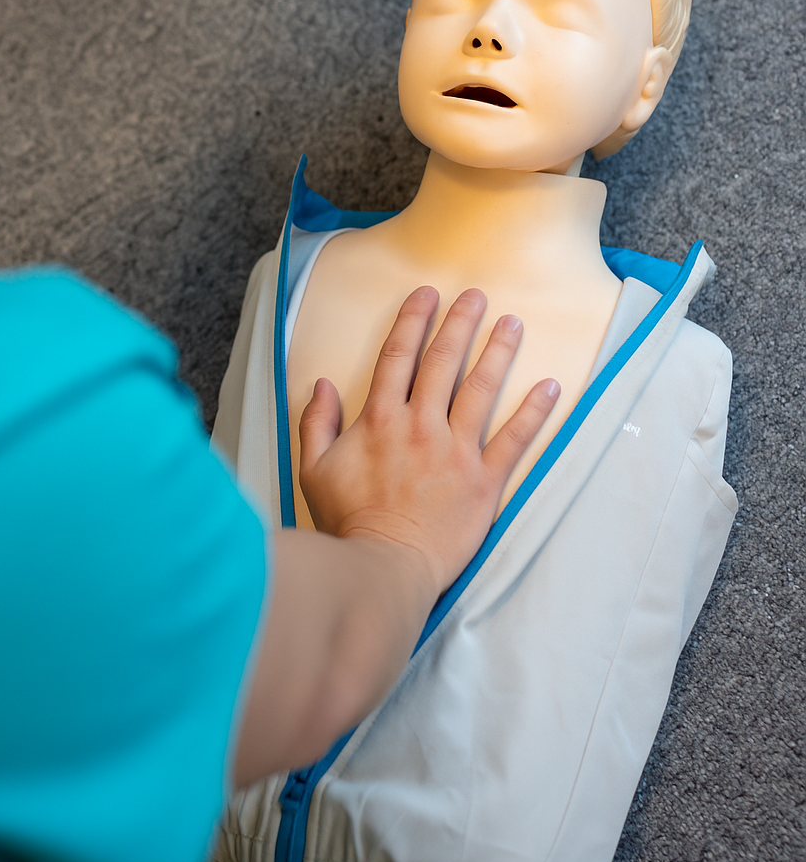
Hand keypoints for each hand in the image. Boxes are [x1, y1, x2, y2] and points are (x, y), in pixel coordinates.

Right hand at [298, 287, 559, 598]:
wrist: (382, 566)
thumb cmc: (347, 522)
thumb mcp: (313, 469)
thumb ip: (316, 423)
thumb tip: (321, 384)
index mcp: (380, 419)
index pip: (398, 357)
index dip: (413, 321)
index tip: (426, 295)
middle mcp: (420, 426)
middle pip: (443, 362)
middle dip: (459, 323)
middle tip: (475, 295)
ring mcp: (455, 451)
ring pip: (481, 389)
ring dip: (498, 352)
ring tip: (512, 323)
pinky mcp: (484, 481)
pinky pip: (514, 440)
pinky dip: (532, 412)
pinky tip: (547, 387)